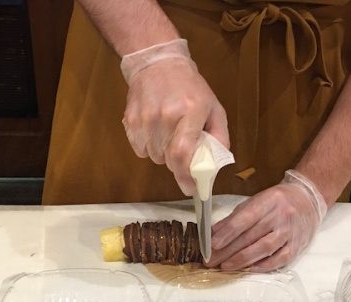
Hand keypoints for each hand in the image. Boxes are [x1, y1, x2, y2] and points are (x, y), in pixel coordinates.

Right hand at [121, 39, 228, 194]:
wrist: (157, 62)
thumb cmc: (190, 87)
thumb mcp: (214, 107)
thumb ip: (219, 136)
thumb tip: (215, 165)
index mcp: (191, 112)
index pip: (183, 153)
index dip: (185, 176)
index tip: (191, 188)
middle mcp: (166, 115)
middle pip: (168, 159)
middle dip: (177, 164)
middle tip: (183, 153)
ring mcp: (145, 118)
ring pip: (154, 156)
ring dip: (163, 155)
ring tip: (169, 136)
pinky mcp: (130, 120)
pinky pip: (139, 149)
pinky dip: (148, 148)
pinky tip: (155, 132)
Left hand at [205, 170, 327, 271]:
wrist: (309, 200)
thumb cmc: (277, 201)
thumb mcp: (256, 201)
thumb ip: (235, 217)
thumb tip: (214, 233)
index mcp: (269, 200)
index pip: (245, 218)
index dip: (228, 232)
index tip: (212, 244)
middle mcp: (281, 216)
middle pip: (251, 236)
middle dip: (228, 251)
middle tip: (211, 261)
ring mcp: (291, 232)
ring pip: (264, 248)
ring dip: (242, 260)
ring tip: (225, 267)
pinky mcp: (297, 246)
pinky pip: (279, 259)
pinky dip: (262, 265)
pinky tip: (248, 269)